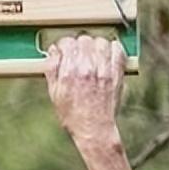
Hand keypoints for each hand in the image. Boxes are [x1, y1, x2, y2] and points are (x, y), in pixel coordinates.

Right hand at [45, 35, 124, 150]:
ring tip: (95, 54)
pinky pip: (117, 49)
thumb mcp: (54, 93)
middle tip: (81, 54)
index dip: (66, 46)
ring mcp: (103, 70)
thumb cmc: (73, 115)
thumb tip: (53, 51)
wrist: (94, 130)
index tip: (67, 51)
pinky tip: (108, 55)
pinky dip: (113, 48)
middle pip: (84, 39)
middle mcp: (86, 68)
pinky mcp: (116, 73)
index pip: (67, 43)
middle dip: (81, 45)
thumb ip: (52, 69)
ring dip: (97, 45)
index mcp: (68, 71)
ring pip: (100, 42)